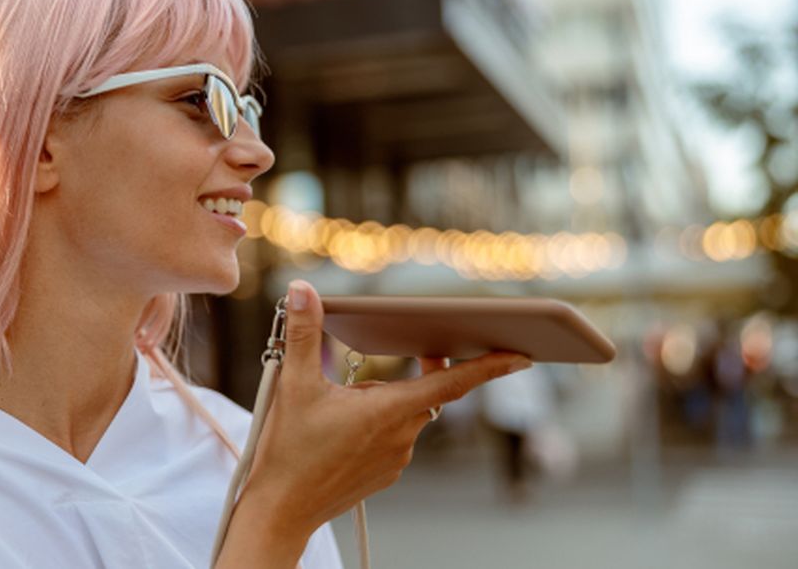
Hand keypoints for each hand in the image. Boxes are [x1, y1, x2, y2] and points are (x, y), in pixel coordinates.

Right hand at [219, 280, 530, 564]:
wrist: (280, 509)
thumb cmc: (287, 450)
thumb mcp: (293, 384)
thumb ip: (303, 333)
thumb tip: (303, 291)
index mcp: (388, 410)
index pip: (452, 383)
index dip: (489, 367)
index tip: (521, 355)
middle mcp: (402, 436)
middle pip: (426, 392)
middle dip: (424, 368)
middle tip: (415, 346)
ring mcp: (396, 459)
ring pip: (405, 415)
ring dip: (387, 399)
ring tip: (340, 402)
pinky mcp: (385, 473)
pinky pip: (394, 437)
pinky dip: (378, 423)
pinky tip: (343, 428)